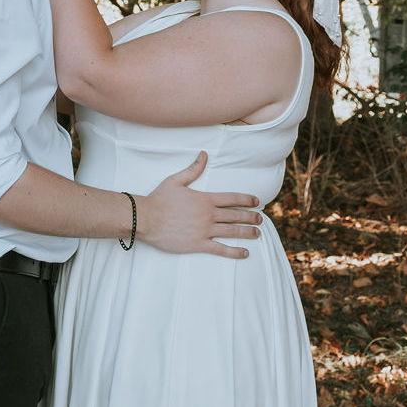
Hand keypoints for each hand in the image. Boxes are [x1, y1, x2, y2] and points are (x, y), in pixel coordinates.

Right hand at [137, 153, 261, 258]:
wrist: (146, 218)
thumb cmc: (159, 199)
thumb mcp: (176, 180)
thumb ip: (193, 169)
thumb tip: (204, 154)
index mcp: (205, 199)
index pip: (232, 198)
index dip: (247, 200)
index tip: (257, 202)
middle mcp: (208, 215)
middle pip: (235, 216)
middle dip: (251, 217)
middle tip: (261, 219)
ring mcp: (204, 230)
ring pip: (232, 232)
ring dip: (247, 232)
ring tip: (257, 233)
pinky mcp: (198, 244)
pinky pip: (220, 249)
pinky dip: (234, 251)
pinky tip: (245, 253)